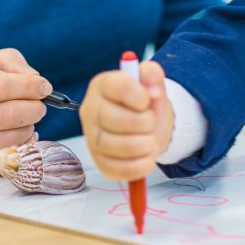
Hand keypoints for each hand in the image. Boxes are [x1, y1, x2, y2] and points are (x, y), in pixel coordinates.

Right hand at [0, 48, 51, 175]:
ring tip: (28, 119)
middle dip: (34, 108)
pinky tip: (23, 137)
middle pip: (8, 115)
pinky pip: (1, 163)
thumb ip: (8, 61)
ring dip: (28, 128)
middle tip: (39, 104)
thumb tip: (34, 78)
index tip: (44, 87)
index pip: (1, 87)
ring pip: (8, 140)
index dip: (29, 87)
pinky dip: (20, 150)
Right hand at [80, 60, 172, 181]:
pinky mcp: (100, 162)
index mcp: (103, 85)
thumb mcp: (151, 83)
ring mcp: (92, 138)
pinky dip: (141, 165)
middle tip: (152, 122)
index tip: (147, 101)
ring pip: (121, 146)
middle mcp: (91, 110)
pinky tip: (147, 156)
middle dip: (146, 122)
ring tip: (151, 138)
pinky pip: (121, 169)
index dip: (139, 95)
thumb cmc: (144, 102)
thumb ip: (153, 76)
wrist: (145, 126)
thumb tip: (154, 91)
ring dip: (146, 144)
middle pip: (118, 119)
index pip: (119, 86)